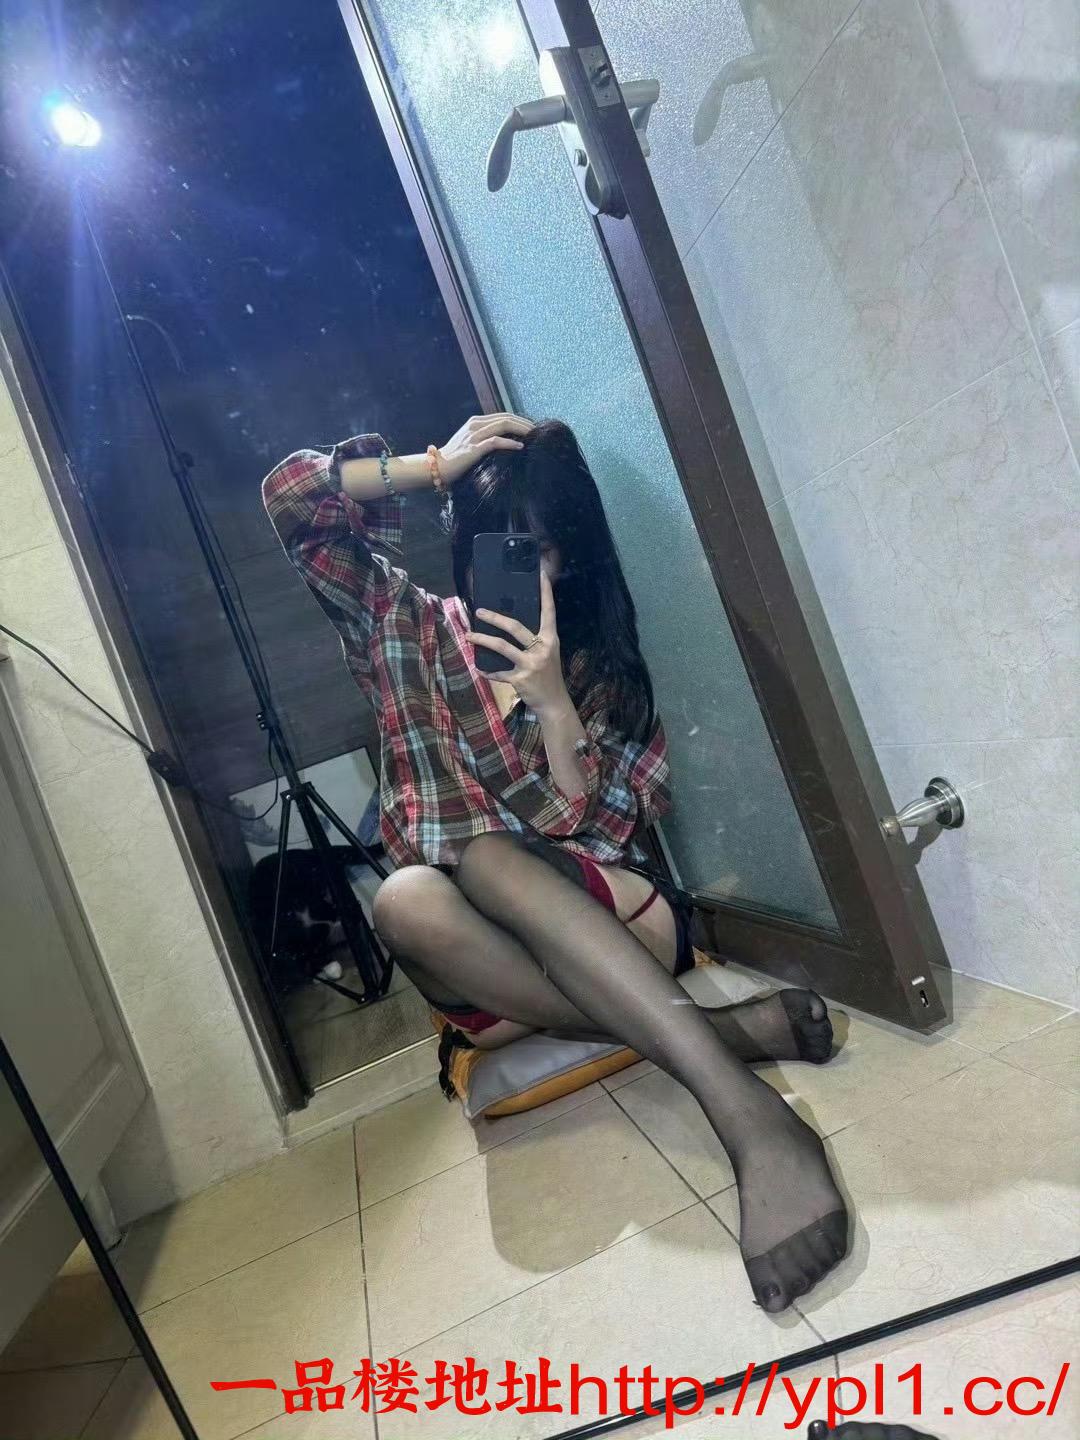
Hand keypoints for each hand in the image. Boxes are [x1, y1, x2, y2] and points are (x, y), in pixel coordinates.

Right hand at [437, 413, 531, 485]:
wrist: (437, 467)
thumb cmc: (454, 459)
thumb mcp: (470, 443)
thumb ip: (484, 439)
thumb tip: (505, 442)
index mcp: (475, 422)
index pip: (502, 416)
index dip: (519, 420)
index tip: (531, 428)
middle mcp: (475, 425)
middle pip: (506, 418)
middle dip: (524, 423)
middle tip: (537, 431)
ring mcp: (474, 435)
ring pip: (503, 425)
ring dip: (521, 430)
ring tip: (533, 436)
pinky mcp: (474, 448)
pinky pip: (495, 442)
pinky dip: (510, 443)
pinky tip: (520, 447)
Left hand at [467, 571, 570, 716]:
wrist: (554, 703)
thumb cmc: (549, 676)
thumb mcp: (548, 654)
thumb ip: (535, 640)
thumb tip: (512, 625)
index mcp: (550, 639)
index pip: (549, 611)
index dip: (545, 593)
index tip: (540, 575)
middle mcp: (541, 649)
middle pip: (515, 627)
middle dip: (495, 618)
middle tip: (479, 611)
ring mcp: (530, 664)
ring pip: (502, 647)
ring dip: (482, 639)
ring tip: (469, 635)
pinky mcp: (520, 679)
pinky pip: (498, 673)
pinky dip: (487, 671)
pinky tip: (479, 668)